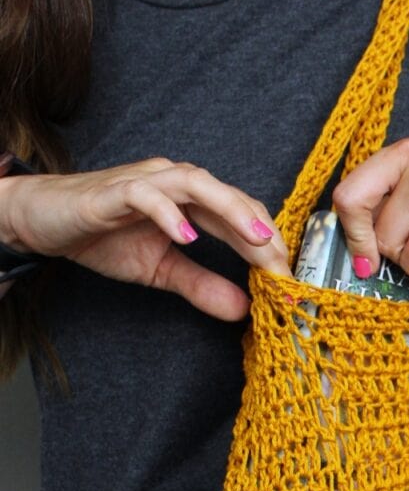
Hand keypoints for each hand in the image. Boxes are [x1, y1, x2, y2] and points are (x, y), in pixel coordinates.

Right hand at [0, 159, 289, 320]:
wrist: (40, 220)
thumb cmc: (101, 236)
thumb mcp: (159, 270)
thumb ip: (200, 285)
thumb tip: (242, 309)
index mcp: (192, 200)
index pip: (242, 215)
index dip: (267, 244)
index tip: (287, 277)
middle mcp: (175, 182)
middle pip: (230, 196)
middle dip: (260, 230)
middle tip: (281, 264)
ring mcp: (146, 181)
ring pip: (197, 184)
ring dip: (232, 210)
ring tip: (256, 240)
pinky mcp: (113, 191)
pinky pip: (146, 195)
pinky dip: (168, 214)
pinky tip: (186, 237)